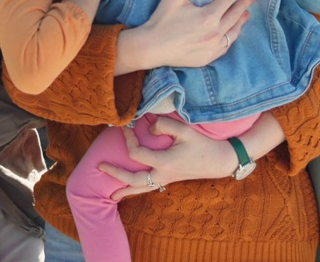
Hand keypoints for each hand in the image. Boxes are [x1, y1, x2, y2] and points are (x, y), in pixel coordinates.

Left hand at [101, 117, 237, 200]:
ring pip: (140, 189)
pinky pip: (148, 188)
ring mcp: (165, 180)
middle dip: (115, 173)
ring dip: (124, 190)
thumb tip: (148, 128)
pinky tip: (129, 191)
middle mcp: (162, 175)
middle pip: (133, 179)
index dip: (128, 138)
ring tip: (110, 195)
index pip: (136, 153)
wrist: (219, 161)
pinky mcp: (169, 181)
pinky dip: (136, 190)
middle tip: (99, 166)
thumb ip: (164, 125)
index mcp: (164, 162)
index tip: (126, 126)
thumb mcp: (184, 130)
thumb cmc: (202, 145)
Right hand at [116, 0, 254, 74]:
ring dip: (241, 21)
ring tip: (246, 13)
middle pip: (236, 14)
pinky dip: (232, 36)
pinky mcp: (208, 57)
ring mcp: (213, 48)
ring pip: (234, 32)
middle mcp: (215, 33)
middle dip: (245, 3)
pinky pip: (226, 46)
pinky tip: (232, 32)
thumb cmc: (162, 19)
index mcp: (208, 16)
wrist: (151, 47)